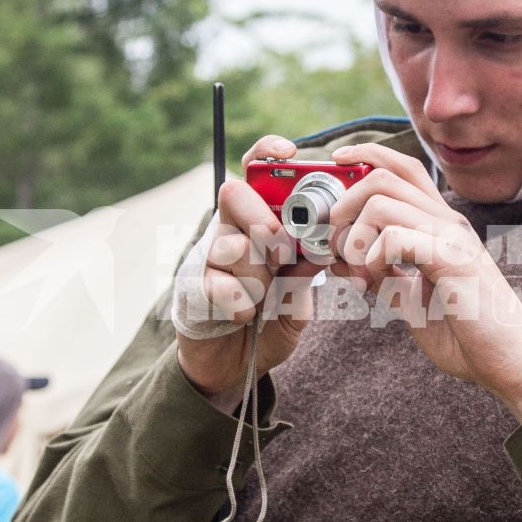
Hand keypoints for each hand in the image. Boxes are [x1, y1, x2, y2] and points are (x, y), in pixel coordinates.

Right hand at [174, 135, 322, 410]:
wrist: (230, 369)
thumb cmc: (267, 322)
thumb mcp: (299, 293)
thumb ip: (309, 268)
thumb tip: (328, 244)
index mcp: (256, 224)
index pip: (254, 174)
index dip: (267, 154)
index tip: (289, 152)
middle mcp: (228, 232)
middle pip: (233, 195)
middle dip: (262, 220)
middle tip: (280, 253)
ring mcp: (208, 259)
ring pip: (228, 241)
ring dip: (255, 271)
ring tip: (263, 296)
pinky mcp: (192, 289)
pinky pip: (216, 283)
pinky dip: (239, 301)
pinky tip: (245, 314)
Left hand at [324, 143, 521, 420]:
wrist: (508, 362)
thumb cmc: (467, 334)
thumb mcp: (412, 301)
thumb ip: (383, 279)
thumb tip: (346, 264)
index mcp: (440, 225)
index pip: (402, 168)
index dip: (366, 156)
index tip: (337, 162)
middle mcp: (448, 222)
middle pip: (385, 175)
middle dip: (345, 202)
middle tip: (336, 240)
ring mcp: (452, 237)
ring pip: (382, 200)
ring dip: (355, 235)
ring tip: (359, 268)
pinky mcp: (451, 259)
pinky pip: (395, 236)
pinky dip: (373, 258)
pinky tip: (379, 283)